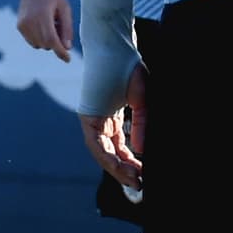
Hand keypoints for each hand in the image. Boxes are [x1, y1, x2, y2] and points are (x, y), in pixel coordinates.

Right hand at [17, 0, 74, 61]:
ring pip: (38, 45)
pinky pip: (32, 41)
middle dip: (56, 42)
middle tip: (59, 26)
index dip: (60, 51)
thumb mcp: (65, 9)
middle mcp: (30, 21)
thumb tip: (67, 47)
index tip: (68, 59)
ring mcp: (22, 24)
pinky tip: (42, 25)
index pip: (51, 40)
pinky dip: (40, 38)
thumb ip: (67, 29)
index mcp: (42, 16)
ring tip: (51, 24)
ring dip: (47, 41)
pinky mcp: (19, 26)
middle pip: (46, 44)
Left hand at [78, 63, 147, 187]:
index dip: (131, 163)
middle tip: (139, 185)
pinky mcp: (88, 115)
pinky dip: (106, 155)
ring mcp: (92, 119)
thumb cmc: (129, 69)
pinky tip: (120, 165)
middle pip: (110, 153)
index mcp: (112, 118)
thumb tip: (141, 150)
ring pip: (102, 152)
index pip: (120, 147)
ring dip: (116, 168)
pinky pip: (95, 142)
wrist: (117, 48)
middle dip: (124, 171)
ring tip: (132, 180)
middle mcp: (101, 121)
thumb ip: (141, 126)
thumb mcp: (142, 102)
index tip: (144, 175)